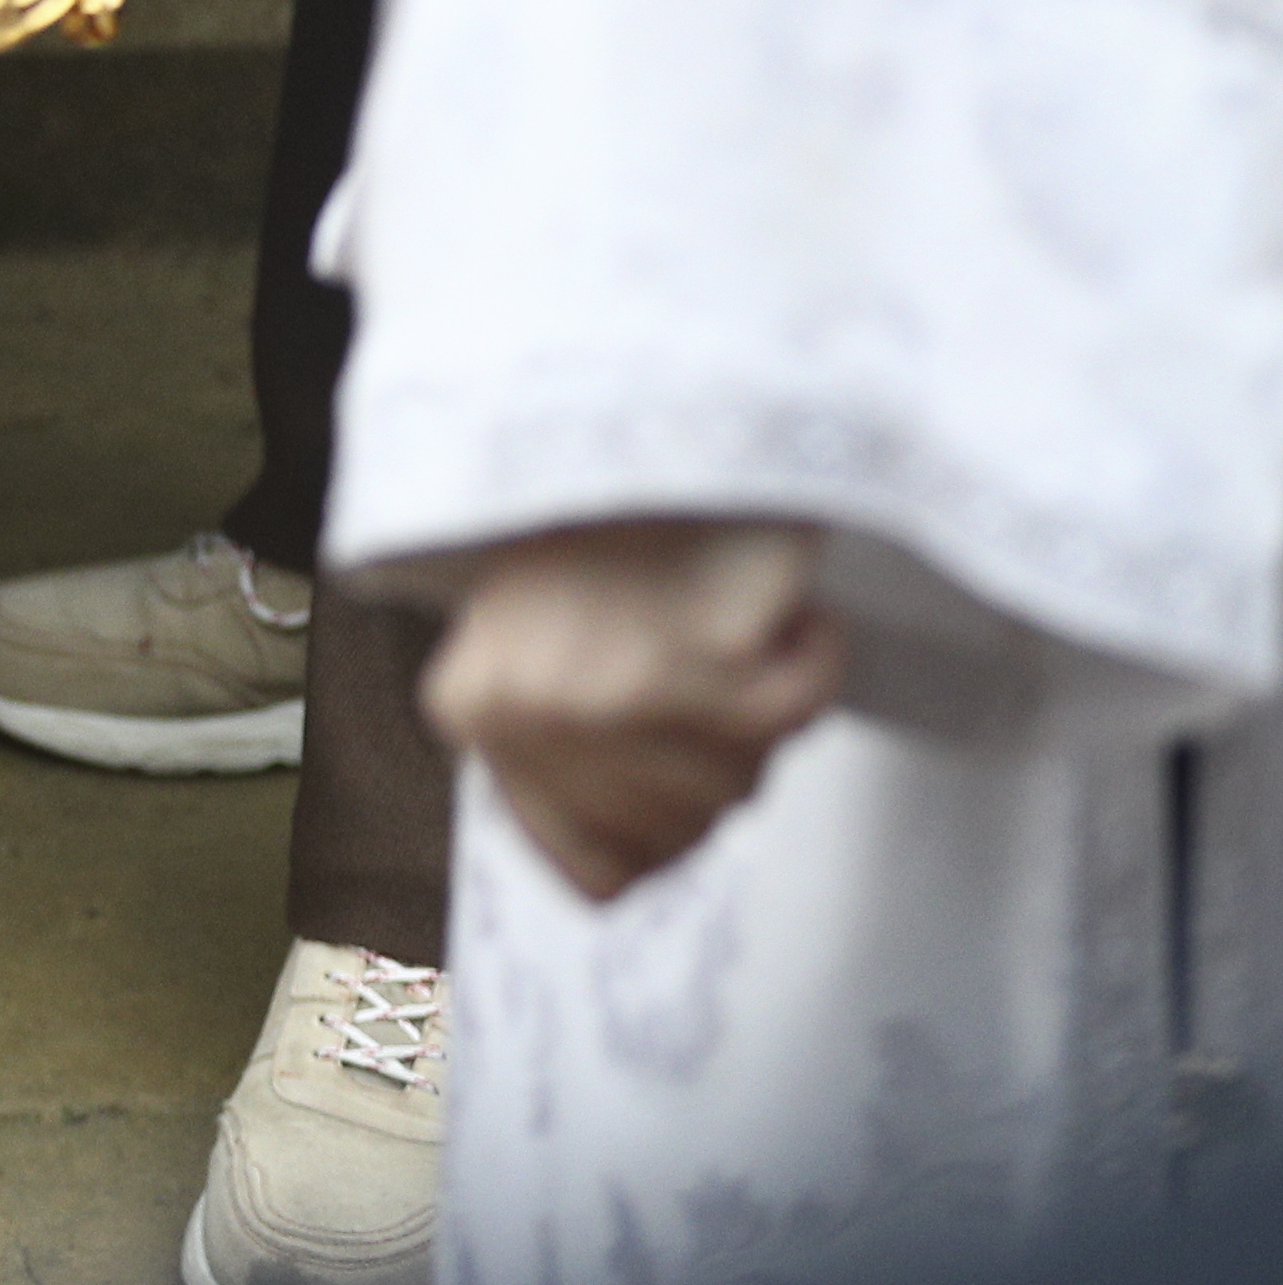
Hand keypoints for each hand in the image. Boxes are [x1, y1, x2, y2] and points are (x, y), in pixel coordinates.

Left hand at [424, 521, 848, 901]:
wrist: (635, 409)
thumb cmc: (595, 533)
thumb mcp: (533, 654)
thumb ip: (562, 763)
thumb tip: (622, 875)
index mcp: (474, 713)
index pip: (597, 872)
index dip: (662, 826)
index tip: (678, 752)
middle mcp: (530, 715)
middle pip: (682, 832)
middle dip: (714, 760)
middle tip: (702, 662)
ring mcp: (611, 694)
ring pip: (739, 785)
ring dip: (760, 711)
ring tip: (722, 624)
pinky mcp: (700, 661)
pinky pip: (798, 714)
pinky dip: (810, 660)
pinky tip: (772, 610)